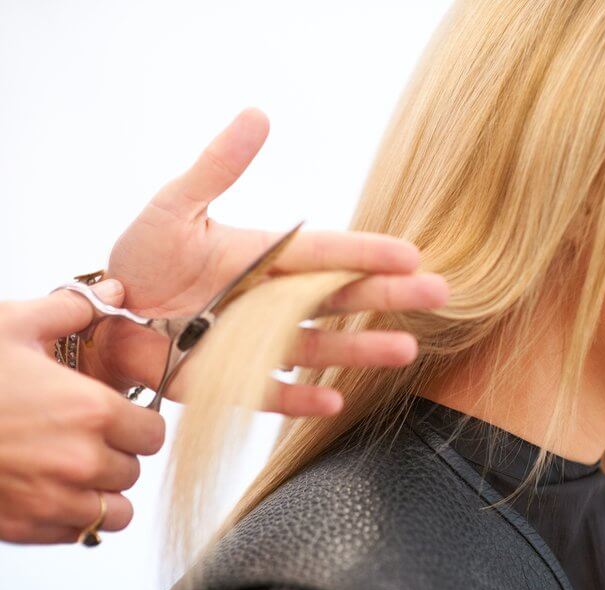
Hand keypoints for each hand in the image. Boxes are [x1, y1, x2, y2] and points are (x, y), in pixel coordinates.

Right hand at [0, 281, 164, 543]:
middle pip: (133, 470)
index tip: (122, 417)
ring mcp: (52, 500)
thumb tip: (113, 294)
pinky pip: (77, 535)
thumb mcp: (10, 327)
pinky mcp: (24, 528)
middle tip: (90, 439)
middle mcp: (79, 461)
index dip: (139, 423)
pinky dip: (71, 517)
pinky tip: (50, 490)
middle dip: (118, 454)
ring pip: (113, 511)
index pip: (153, 433)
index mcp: (89, 410)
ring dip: (102, 492)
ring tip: (76, 469)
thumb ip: (71, 310)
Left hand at [85, 108, 448, 416]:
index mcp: (267, 255)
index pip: (327, 251)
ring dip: (361, 349)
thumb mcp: (175, 206)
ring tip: (406, 350)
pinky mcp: (234, 381)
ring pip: (320, 345)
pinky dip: (299, 396)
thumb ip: (218, 167)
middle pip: (341, 297)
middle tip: (439, 294)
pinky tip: (334, 400)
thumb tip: (258, 114)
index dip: (368, 252)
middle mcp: (273, 299)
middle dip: (389, 296)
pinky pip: (272, 391)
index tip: (413, 254)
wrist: (105, 317)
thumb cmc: (140, 258)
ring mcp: (257, 342)